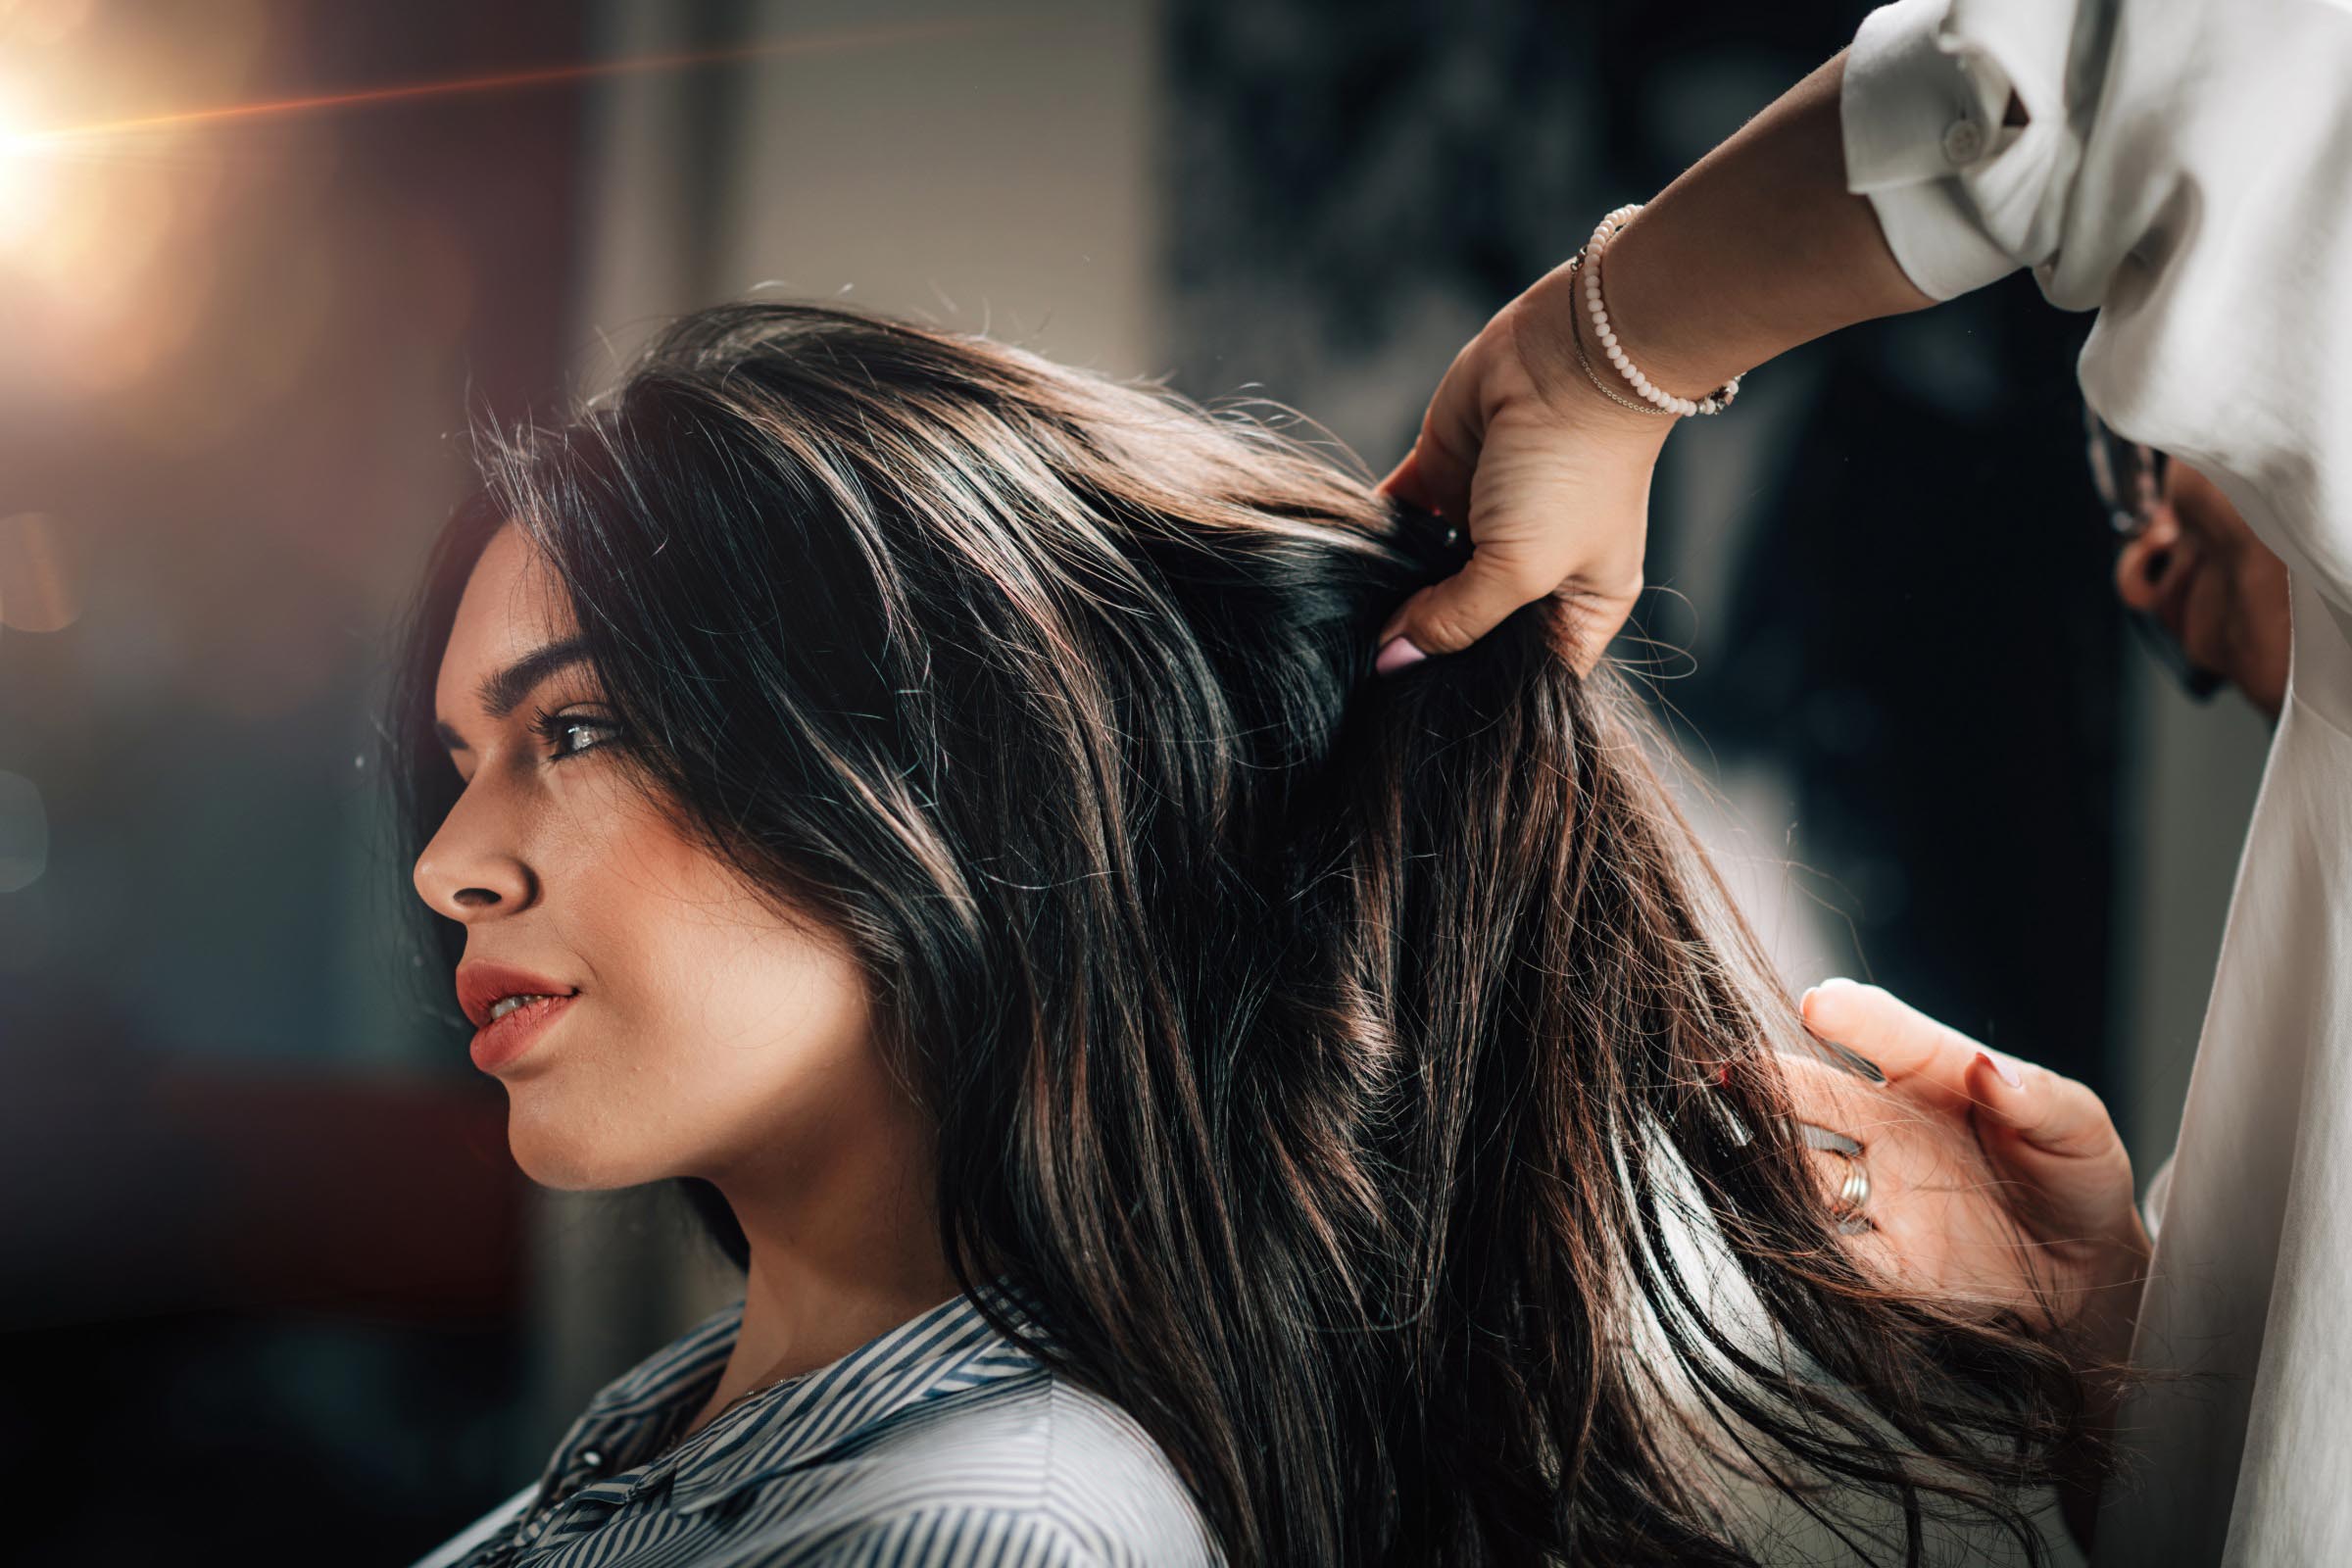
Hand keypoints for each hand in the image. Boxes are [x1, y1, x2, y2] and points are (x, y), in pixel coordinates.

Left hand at [1373, 260, 1677, 675]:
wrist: (1569, 355)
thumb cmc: (1572, 470)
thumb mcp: (1520, 567)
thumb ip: (1454, 620)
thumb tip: (1393, 662)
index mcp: (1577, 604)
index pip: (1522, 670)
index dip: (1473, 691)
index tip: (1414, 714)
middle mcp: (1534, 568)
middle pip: (1465, 627)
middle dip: (1422, 645)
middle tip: (1367, 676)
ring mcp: (1487, 520)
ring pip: (1425, 574)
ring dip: (1391, 593)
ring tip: (1347, 628)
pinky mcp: (1446, 474)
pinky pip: (1400, 519)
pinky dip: (1374, 541)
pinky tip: (1342, 569)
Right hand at [1781, 979, 2150, 1350]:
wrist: (2084, 1270)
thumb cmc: (2078, 1177)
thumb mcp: (2082, 1131)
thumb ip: (2042, 1101)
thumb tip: (1992, 1070)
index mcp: (1935, 1074)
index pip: (1888, 1034)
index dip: (1854, 1016)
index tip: (1821, 1003)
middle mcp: (1890, 1126)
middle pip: (1818, 1095)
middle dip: (1775, 1081)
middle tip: (1742, 1070)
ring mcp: (1881, 1191)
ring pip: (1808, 1170)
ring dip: (1775, 1163)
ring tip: (1749, 1153)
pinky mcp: (1886, 1260)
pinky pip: (1834, 1250)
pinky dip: (1805, 1242)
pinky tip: (1781, 1229)